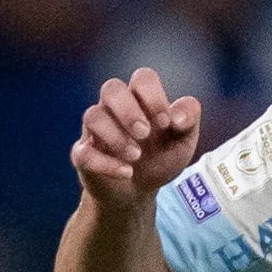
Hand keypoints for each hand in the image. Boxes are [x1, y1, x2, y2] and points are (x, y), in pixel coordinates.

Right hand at [70, 68, 204, 206]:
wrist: (139, 193)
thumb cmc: (159, 158)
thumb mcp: (183, 141)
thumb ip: (189, 120)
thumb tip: (178, 117)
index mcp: (140, 100)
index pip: (142, 78)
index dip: (153, 96)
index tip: (165, 123)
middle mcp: (114, 109)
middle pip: (111, 88)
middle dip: (128, 110)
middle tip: (145, 134)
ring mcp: (96, 131)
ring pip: (93, 116)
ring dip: (116, 137)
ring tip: (136, 156)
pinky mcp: (83, 155)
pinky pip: (83, 152)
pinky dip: (105, 163)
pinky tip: (126, 173)